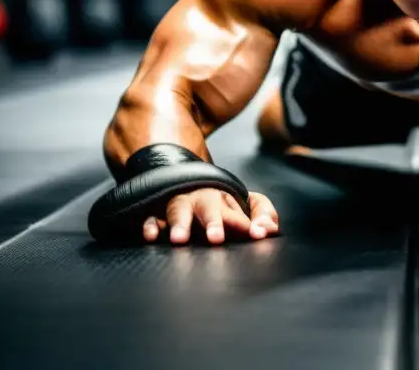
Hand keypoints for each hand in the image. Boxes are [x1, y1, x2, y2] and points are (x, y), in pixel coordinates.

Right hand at [142, 188, 278, 244]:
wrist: (187, 179)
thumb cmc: (222, 202)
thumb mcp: (247, 204)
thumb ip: (263, 215)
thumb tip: (269, 230)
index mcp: (225, 200)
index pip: (240, 213)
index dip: (249, 224)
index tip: (257, 235)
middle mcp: (202, 201)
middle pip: (209, 207)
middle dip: (212, 222)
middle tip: (216, 238)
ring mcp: (179, 206)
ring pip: (178, 210)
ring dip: (179, 223)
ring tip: (180, 239)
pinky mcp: (157, 213)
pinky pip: (151, 217)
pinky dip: (150, 224)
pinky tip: (151, 236)